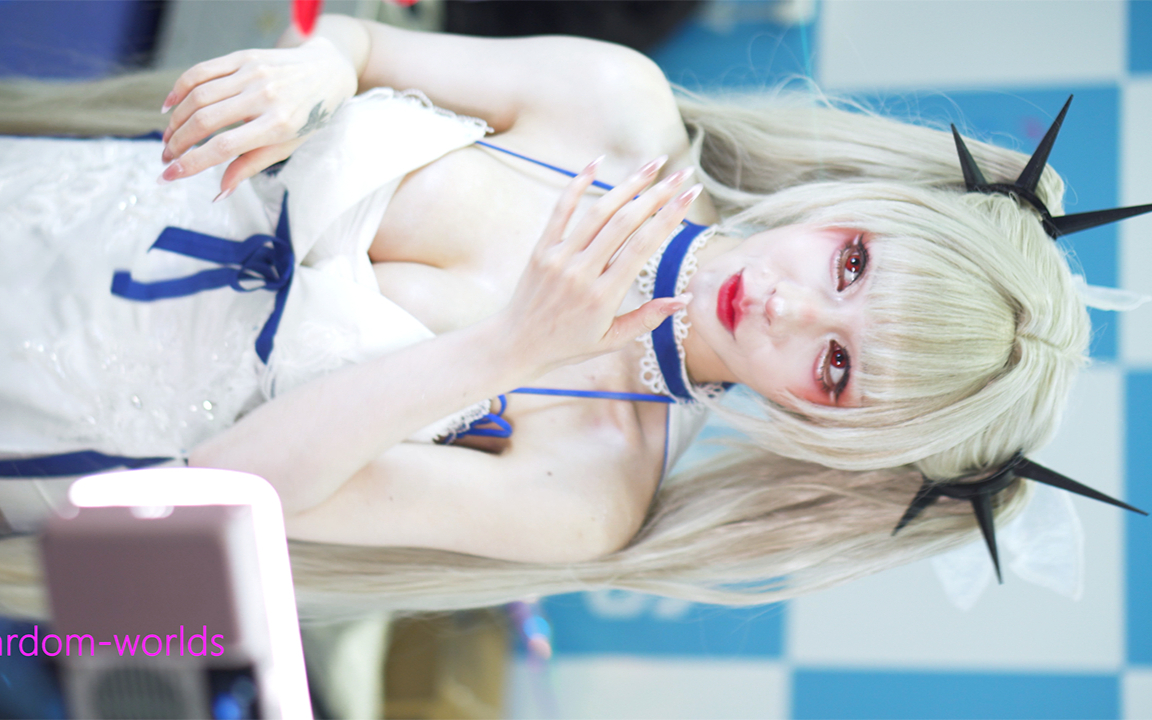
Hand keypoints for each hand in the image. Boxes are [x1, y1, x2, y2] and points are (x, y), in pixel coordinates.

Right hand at [158, 38, 358, 198]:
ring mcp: (253, 73)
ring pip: (198, 96)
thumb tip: (219, 193)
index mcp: (278, 125)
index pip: (224, 148)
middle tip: (166, 158)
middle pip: (205, 120)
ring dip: (175, 120)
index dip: (191, 164)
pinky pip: (202, 71)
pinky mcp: (244, 57)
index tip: (168, 177)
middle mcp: (264, 97)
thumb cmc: (308, 117)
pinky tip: (170, 107)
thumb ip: (251, 166)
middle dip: (178, 143)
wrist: (327, 73)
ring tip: (168, 138)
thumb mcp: (288, 147)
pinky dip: (180, 89)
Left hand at [500, 156, 702, 377]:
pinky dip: (578, 184)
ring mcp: (560, 257)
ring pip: (598, 212)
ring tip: (655, 163)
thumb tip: (685, 298)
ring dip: (629, 184)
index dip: (669, 217)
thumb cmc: (569, 345)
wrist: (518, 343)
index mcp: (603, 296)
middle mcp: (582, 272)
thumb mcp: (612, 340)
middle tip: (683, 173)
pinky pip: (561, 210)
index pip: (642, 247)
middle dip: (658, 194)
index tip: (690, 195)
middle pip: (625, 222)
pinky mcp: (542, 248)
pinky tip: (598, 162)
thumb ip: (648, 318)